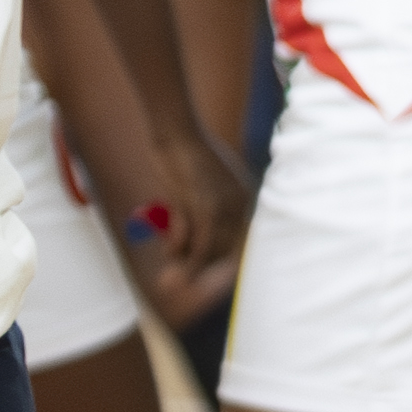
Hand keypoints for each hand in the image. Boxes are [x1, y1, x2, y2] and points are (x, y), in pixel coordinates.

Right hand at [93, 127, 248, 326]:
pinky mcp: (203, 206)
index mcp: (244, 198)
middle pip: (225, 250)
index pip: (239, 241)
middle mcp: (239, 205)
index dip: (221, 263)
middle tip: (182, 282)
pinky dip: (179, 252)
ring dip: (187, 267)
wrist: (176, 129)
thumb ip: (202, 209)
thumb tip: (192, 242)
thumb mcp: (200, 182)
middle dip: (203, 271)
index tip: (206, 278)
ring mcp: (223, 206)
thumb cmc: (184, 151)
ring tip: (170, 278)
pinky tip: (168, 256)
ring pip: (208, 249)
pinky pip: (193, 241)